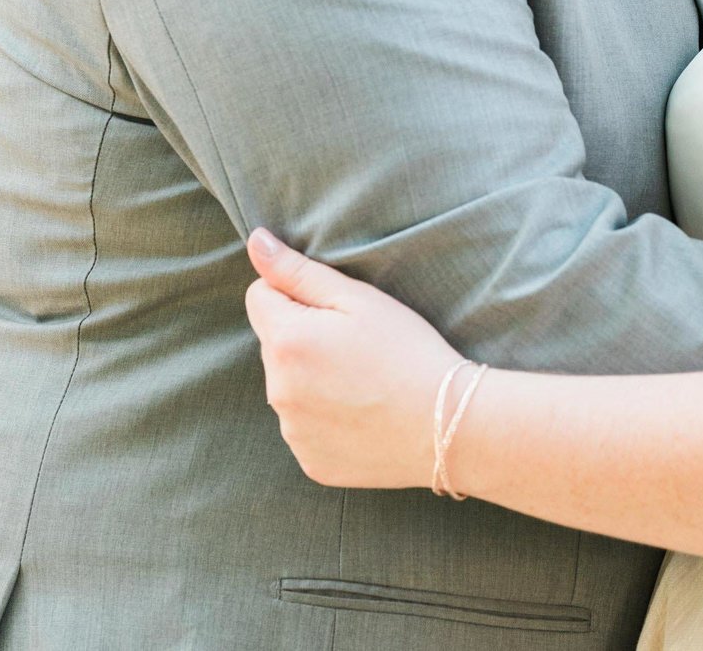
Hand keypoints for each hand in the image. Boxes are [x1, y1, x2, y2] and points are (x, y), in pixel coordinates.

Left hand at [243, 228, 462, 489]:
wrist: (447, 426)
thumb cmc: (408, 352)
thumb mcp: (359, 299)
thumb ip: (298, 270)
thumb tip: (256, 241)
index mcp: (285, 341)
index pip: (259, 296)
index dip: (296, 293)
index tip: (337, 310)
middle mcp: (277, 390)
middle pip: (274, 343)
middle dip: (304, 336)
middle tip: (359, 346)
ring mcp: (292, 431)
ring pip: (289, 386)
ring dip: (313, 379)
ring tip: (365, 382)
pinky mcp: (310, 461)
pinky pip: (305, 426)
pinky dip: (326, 418)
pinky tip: (365, 414)